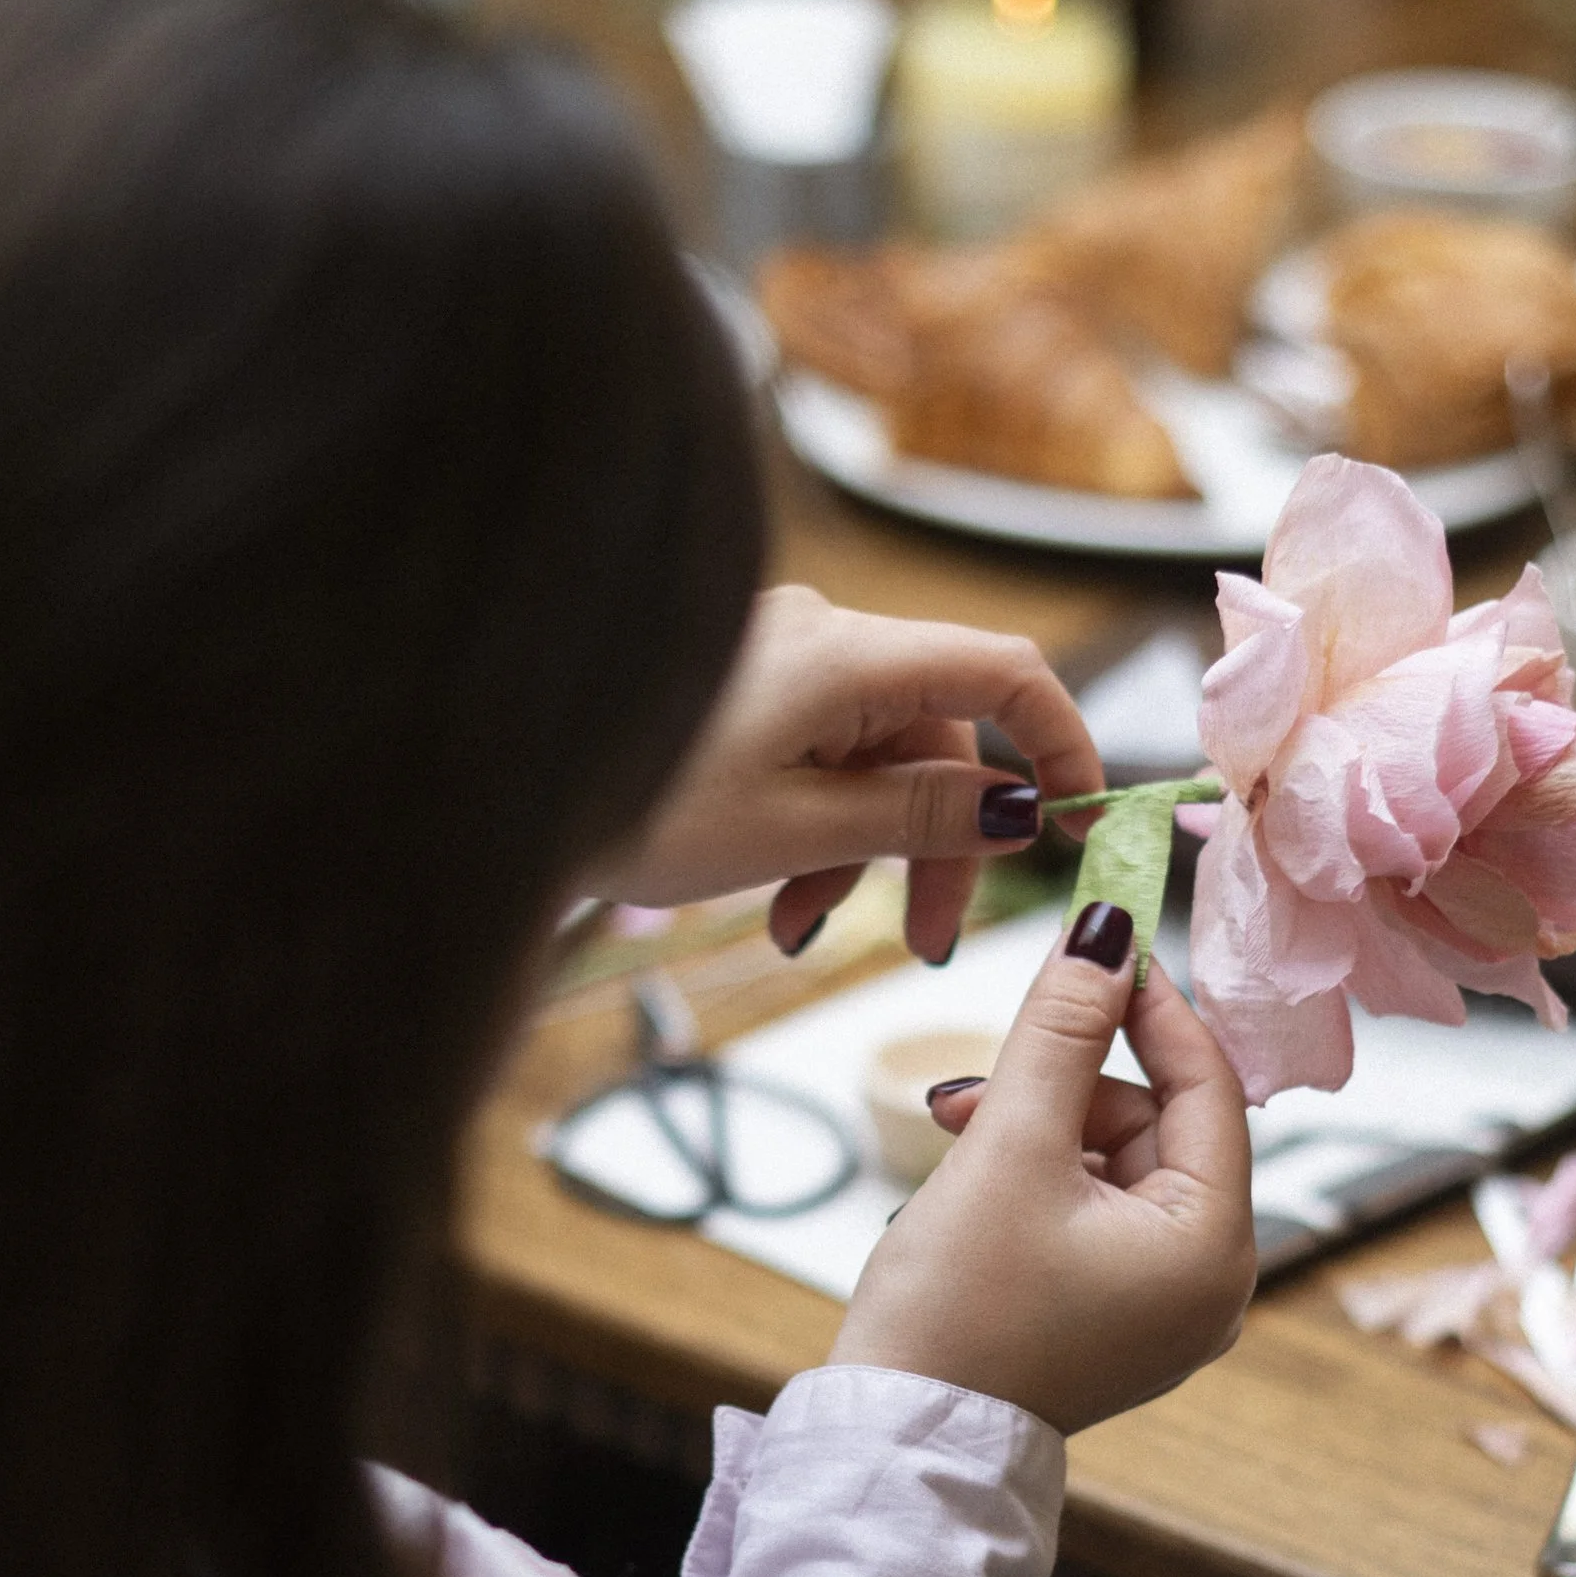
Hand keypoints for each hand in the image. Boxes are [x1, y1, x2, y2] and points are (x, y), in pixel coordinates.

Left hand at [600, 583, 1105, 965]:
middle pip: (936, 736)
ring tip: (801, 928)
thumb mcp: (795, 830)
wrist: (496, 787)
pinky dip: (815, 829)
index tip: (1079, 820)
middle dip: (936, 843)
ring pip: (875, 760)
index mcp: (845, 655)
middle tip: (925, 938)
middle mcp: (821, 639)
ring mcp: (779, 661)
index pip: (1003, 671)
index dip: (1058, 742)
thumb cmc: (635, 803)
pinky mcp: (744, 692)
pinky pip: (818, 757)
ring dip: (863, 852)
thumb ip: (916, 816)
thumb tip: (1013, 807)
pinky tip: (774, 898)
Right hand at [831, 905, 1254, 1434]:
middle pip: (1156, 1125)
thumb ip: (1061, 1029)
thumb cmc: (955, 1310)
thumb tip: (1105, 932)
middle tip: (976, 1085)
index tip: (1100, 937)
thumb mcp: (1009, 1146)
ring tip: (954, 1133)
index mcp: (1215, 1247)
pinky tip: (973, 1179)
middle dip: (1065, 1086)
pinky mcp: (1115, 1323)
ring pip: (1117, 1165)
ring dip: (1039, 1129)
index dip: (1149, 1004)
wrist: (897, 1444)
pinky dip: (1039, 1181)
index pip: (1207, 1084)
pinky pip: (1096, 1215)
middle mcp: (1212, 1285)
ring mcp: (1165, 1311)